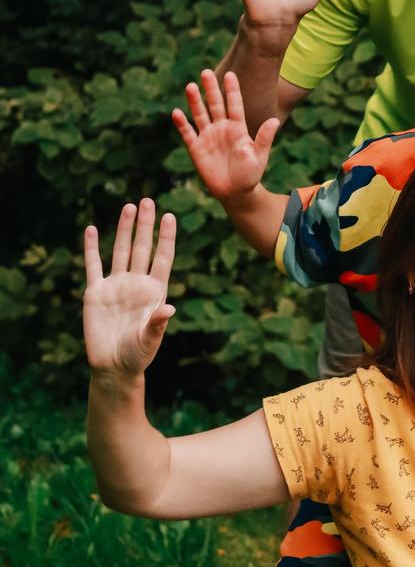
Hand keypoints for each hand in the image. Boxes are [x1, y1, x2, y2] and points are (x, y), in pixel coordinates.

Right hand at [84, 200, 175, 378]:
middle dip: (145, 225)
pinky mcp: (95, 292)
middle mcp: (136, 284)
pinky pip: (93, 266)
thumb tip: (168, 309)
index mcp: (154, 292)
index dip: (166, 238)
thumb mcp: (150, 340)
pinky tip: (91, 229)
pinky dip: (92, 248)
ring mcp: (116, 286)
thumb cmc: (138, 355)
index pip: (162, 259)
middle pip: (142, 248)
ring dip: (124, 229)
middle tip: (148, 200)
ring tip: (129, 206)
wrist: (113, 366)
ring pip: (120, 251)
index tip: (170, 217)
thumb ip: (158, 324)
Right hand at [172, 70, 277, 201]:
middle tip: (205, 72)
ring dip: (194, 101)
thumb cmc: (250, 174)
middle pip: (215, 105)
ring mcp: (208, 137)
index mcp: (238, 128)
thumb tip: (274, 121)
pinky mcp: (196, 148)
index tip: (230, 74)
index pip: (234, 105)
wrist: (235, 193)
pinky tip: (177, 113)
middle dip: (210, 89)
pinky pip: (188, 133)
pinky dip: (182, 123)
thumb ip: (264, 138)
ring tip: (190, 86)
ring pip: (200, 115)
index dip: (232, 90)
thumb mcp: (259, 156)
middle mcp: (222, 128)